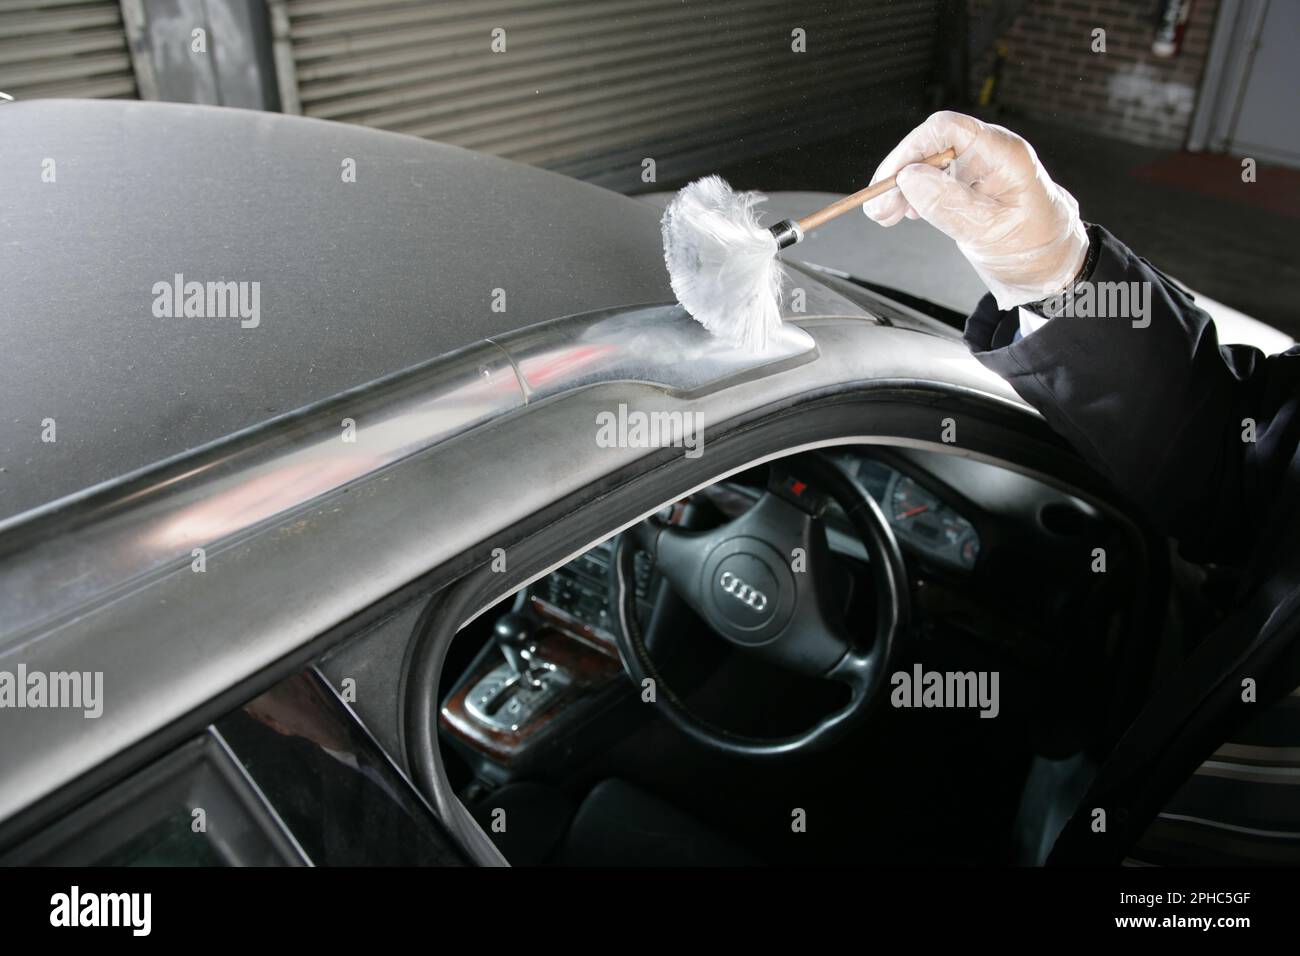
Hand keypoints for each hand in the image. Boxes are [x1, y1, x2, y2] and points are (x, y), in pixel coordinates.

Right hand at [864, 111, 1088, 310]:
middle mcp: (988, 154)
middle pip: (929, 145)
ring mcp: (976, 169)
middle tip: (879, 209)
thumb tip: (909, 177)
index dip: (910, 151)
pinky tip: (900, 214)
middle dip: (898, 174)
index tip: (888, 183)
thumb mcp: (990, 232)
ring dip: (899, 188)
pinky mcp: (966, 186)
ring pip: (925, 164)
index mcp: (1003, 154)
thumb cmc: (1034, 249)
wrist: (1051, 268)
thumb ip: (949, 204)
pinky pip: (930, 181)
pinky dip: (910, 197)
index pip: (946, 130)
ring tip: (883, 216)